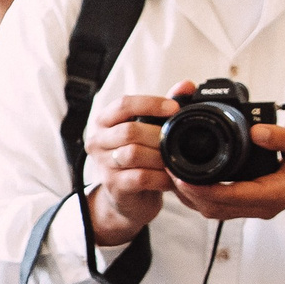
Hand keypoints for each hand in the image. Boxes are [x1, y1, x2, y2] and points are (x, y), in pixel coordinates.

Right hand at [82, 86, 189, 245]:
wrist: (127, 197)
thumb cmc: (138, 158)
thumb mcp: (147, 131)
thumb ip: (164, 108)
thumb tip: (187, 86)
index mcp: (104, 121)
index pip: (123, 104)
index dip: (150, 104)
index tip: (174, 108)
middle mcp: (98, 141)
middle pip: (129, 130)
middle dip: (158, 135)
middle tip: (177, 139)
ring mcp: (103, 164)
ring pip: (133, 154)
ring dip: (160, 156)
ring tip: (174, 159)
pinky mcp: (113, 185)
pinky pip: (140, 177)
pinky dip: (160, 176)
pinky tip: (170, 177)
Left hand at [166, 123, 284, 222]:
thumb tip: (257, 131)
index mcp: (275, 194)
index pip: (230, 196)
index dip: (201, 188)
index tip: (179, 173)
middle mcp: (262, 206)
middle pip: (214, 208)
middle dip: (186, 193)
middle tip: (164, 170)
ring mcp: (255, 207)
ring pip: (213, 210)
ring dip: (189, 196)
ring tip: (169, 172)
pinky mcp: (250, 203)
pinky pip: (219, 205)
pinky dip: (200, 194)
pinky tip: (187, 177)